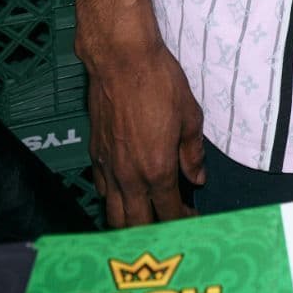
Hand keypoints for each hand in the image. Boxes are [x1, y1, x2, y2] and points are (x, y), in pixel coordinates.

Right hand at [84, 39, 206, 227]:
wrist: (121, 60)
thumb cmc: (159, 82)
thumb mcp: (190, 116)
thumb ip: (193, 152)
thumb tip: (197, 177)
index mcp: (158, 169)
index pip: (169, 212)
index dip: (183, 221)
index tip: (191, 219)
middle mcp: (130, 176)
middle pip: (138, 225)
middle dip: (155, 232)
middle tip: (170, 225)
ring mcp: (109, 168)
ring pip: (114, 214)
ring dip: (130, 223)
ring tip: (146, 218)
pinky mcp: (95, 155)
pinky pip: (103, 190)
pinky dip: (114, 199)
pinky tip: (125, 192)